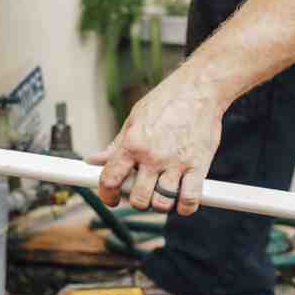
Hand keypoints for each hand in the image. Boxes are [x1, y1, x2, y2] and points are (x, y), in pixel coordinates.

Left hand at [86, 76, 221, 216]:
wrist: (199, 88)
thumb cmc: (167, 101)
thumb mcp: (134, 119)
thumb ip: (116, 145)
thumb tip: (94, 160)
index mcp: (132, 143)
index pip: (110, 180)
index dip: (107, 195)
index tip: (111, 198)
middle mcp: (152, 156)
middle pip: (138, 199)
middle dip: (138, 201)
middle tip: (143, 192)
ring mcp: (176, 163)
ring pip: (163, 203)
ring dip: (161, 203)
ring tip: (163, 191)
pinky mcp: (199, 165)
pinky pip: (189, 200)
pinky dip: (185, 206)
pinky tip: (182, 197)